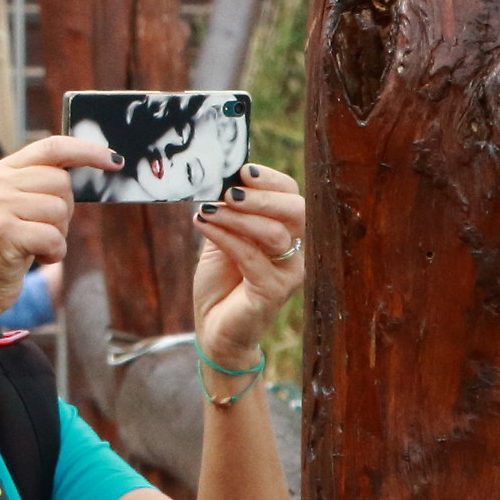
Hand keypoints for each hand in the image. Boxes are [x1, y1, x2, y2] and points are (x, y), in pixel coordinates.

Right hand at [0, 134, 117, 320]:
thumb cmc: (12, 245)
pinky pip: (53, 237)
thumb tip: (100, 161)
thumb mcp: (22, 205)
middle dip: (65, 210)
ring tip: (36, 244)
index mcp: (1, 170)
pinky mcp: (3, 232)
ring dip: (58, 234)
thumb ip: (45, 182)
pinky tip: (36, 258)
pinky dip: (54, 253)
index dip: (87, 151)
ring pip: (59, 209)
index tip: (116, 161)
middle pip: (61, 181)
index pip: (52, 146)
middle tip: (42, 229)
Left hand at [191, 163, 303, 369]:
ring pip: (274, 233)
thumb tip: (219, 179)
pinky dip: (226, 237)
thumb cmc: (221, 282)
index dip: (270, 180)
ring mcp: (288, 272)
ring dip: (238, 217)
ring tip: (208, 209)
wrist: (215, 328)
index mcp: (286, 231)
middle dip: (261, 196)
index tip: (243, 170)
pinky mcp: (273, 292)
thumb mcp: (222, 238)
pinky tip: (203, 224)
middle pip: (295, 211)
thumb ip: (227, 212)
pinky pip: (253, 257)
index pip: (291, 195)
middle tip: (229, 192)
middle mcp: (295, 250)